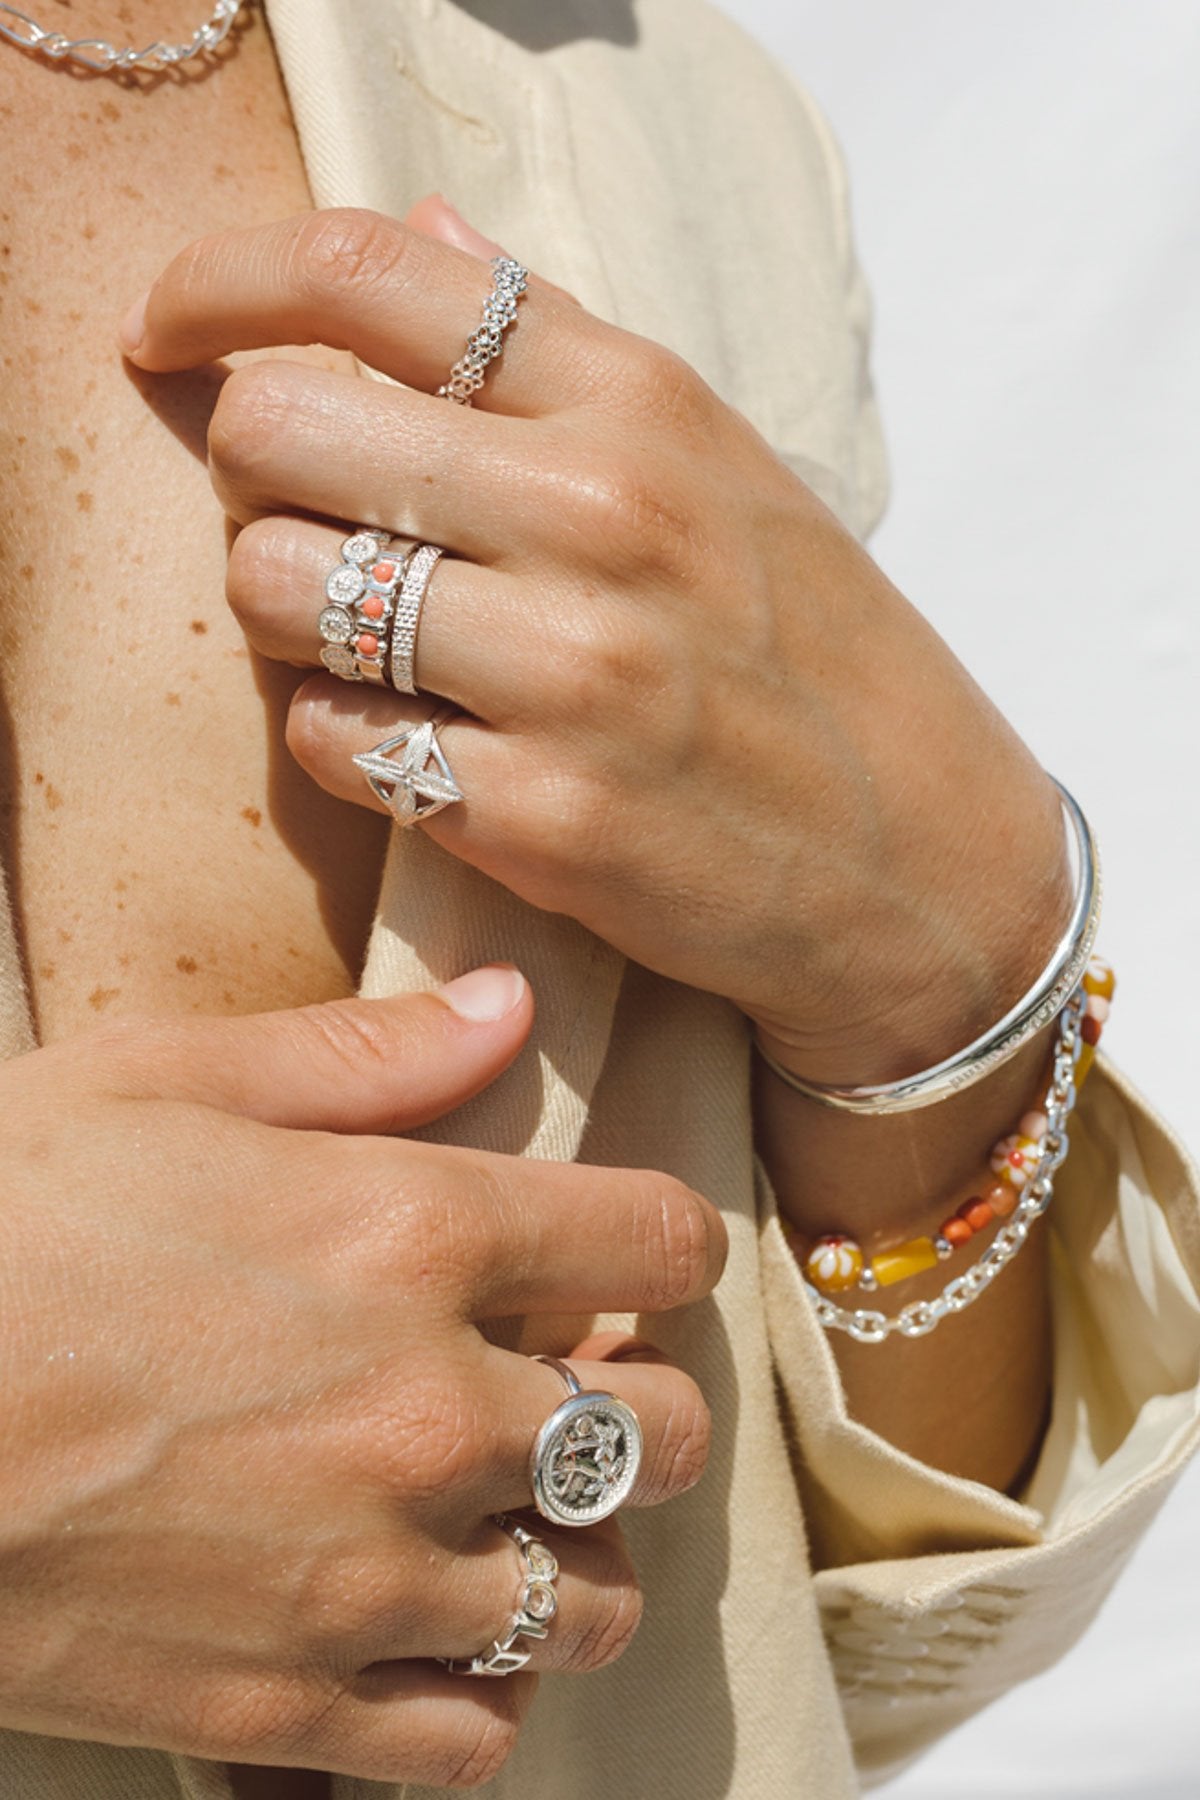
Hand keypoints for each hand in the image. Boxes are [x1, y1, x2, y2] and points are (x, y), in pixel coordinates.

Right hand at [0, 971, 723, 1783]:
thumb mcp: (158, 1081)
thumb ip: (362, 1051)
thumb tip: (512, 1004)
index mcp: (418, 1231)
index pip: (660, 1242)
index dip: (665, 1243)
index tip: (628, 1255)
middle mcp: (429, 1409)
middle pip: (667, 1435)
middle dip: (654, 1405)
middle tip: (582, 1386)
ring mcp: (367, 1571)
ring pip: (594, 1602)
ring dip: (585, 1555)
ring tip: (521, 1517)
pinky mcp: (285, 1698)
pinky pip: (472, 1738)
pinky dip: (484, 1692)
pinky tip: (438, 1636)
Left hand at [120, 203, 1070, 1085]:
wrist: (921, 862)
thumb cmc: (816, 657)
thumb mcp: (725, 468)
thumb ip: (564, 354)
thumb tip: (433, 230)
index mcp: (642, 404)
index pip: (372, 274)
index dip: (222, 281)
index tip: (170, 328)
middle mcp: (601, 516)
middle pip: (278, 430)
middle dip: (250, 474)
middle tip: (304, 521)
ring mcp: (570, 673)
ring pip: (275, 590)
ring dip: (280, 616)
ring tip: (367, 643)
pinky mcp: (540, 818)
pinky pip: (330, 743)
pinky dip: (341, 741)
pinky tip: (418, 744)